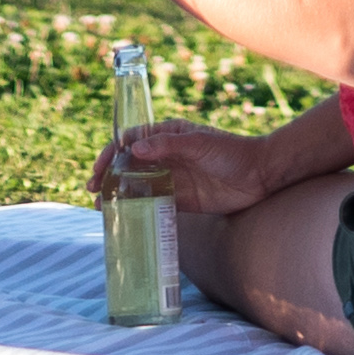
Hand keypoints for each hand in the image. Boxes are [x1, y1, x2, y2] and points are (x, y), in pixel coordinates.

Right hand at [89, 115, 287, 217]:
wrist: (260, 175)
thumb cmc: (231, 151)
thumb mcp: (199, 143)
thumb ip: (168, 145)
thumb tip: (134, 149)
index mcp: (169, 136)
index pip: (131, 141)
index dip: (112, 153)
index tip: (99, 168)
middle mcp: (167, 157)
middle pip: (130, 165)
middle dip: (109, 176)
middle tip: (93, 190)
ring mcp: (174, 179)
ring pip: (139, 186)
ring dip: (120, 195)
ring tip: (101, 208)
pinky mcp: (183, 200)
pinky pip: (155, 205)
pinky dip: (139, 210)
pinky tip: (126, 218)